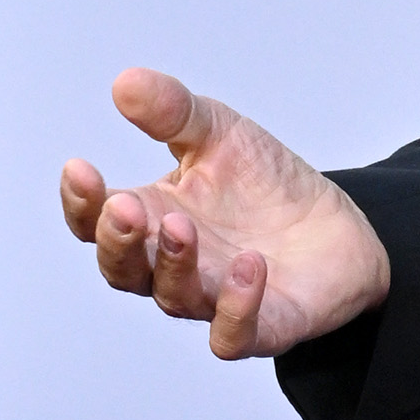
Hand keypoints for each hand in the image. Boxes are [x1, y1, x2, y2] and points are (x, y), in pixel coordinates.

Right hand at [57, 68, 387, 359]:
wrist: (339, 228)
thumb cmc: (265, 185)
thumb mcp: (219, 132)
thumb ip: (173, 112)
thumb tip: (126, 84)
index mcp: (151, 218)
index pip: (95, 222)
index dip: (81, 202)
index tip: (80, 168)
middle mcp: (172, 267)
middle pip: (122, 270)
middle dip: (117, 240)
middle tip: (124, 207)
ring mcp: (213, 300)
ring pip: (173, 298)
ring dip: (171, 264)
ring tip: (181, 226)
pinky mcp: (262, 327)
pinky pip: (233, 335)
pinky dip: (236, 306)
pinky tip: (250, 264)